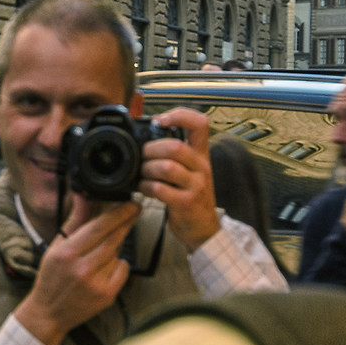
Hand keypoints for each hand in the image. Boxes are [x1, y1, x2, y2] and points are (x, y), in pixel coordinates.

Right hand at [10, 201, 138, 344]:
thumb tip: (84, 195)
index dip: (118, 213)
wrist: (49, 313)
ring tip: (96, 256)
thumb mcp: (57, 246)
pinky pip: (123, 269)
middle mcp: (83, 269)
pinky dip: (118, 265)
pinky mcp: (107, 296)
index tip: (131, 203)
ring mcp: (97, 284)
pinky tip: (103, 270)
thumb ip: (75, 220)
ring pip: (117, 253)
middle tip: (135, 209)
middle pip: (113, 238)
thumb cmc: (51, 276)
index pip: (99, 227)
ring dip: (113, 248)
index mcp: (67, 253)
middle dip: (126, 222)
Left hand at [138, 107, 220, 251]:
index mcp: (201, 155)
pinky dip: (147, 187)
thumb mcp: (190, 171)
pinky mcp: (186, 202)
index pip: (200, 124)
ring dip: (147, 169)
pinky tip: (145, 188)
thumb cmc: (191, 197)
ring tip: (143, 174)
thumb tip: (147, 136)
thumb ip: (175, 154)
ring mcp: (196, 185)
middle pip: (175, 146)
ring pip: (167, 167)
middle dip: (151, 149)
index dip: (180, 115)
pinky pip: (161, 189)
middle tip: (142, 156)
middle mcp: (202, 167)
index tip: (161, 120)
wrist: (203, 229)